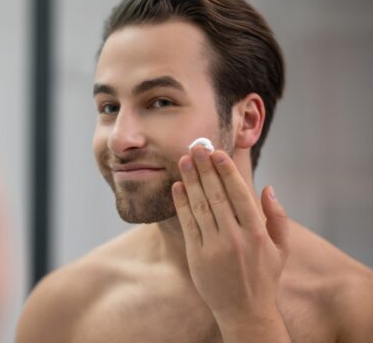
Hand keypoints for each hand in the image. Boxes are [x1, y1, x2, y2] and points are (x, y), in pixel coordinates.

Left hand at [171, 146, 289, 338]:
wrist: (244, 311)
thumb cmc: (264, 277)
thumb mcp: (282, 249)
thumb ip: (278, 217)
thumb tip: (269, 188)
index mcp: (257, 233)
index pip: (239, 194)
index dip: (227, 171)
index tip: (217, 153)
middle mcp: (235, 238)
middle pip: (217, 195)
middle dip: (205, 168)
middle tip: (196, 147)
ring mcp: (214, 246)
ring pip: (200, 206)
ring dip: (191, 180)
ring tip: (184, 160)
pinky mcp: (197, 255)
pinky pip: (187, 223)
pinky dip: (181, 203)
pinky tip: (178, 186)